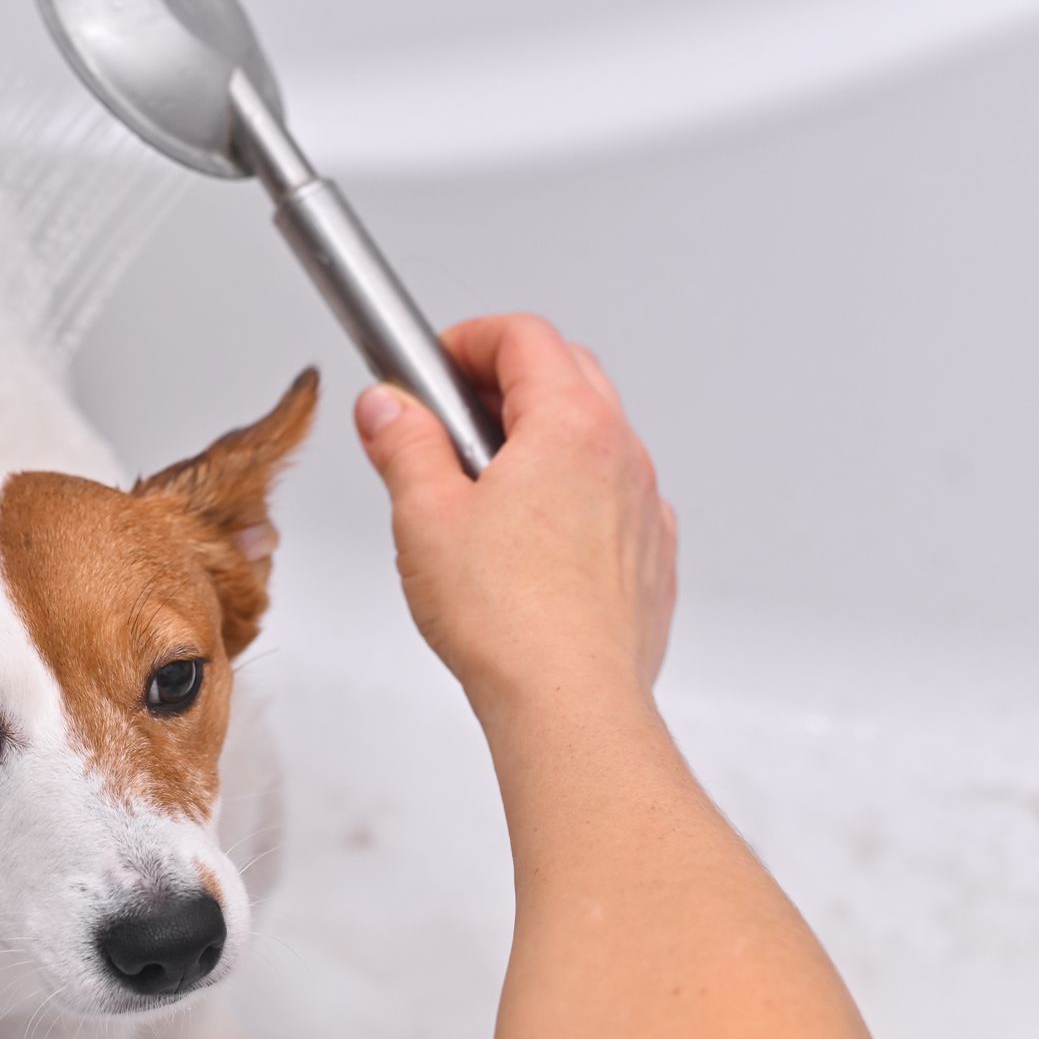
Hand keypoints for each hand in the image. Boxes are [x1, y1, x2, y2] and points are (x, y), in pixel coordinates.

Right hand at [353, 314, 676, 714]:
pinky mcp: (649, 557)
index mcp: (570, 424)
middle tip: (448, 418)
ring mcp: (643, 506)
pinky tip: (525, 543)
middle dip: (502, 382)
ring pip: (592, 438)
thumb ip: (403, 444)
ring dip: (537, 441)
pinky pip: (610, 499)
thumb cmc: (509, 619)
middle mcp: (621, 454)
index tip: (431, 367)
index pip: (524, 336)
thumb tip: (388, 408)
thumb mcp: (424, 515)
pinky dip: (569, 497)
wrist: (569, 703)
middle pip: (567, 373)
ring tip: (479, 491)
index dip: (467, 339)